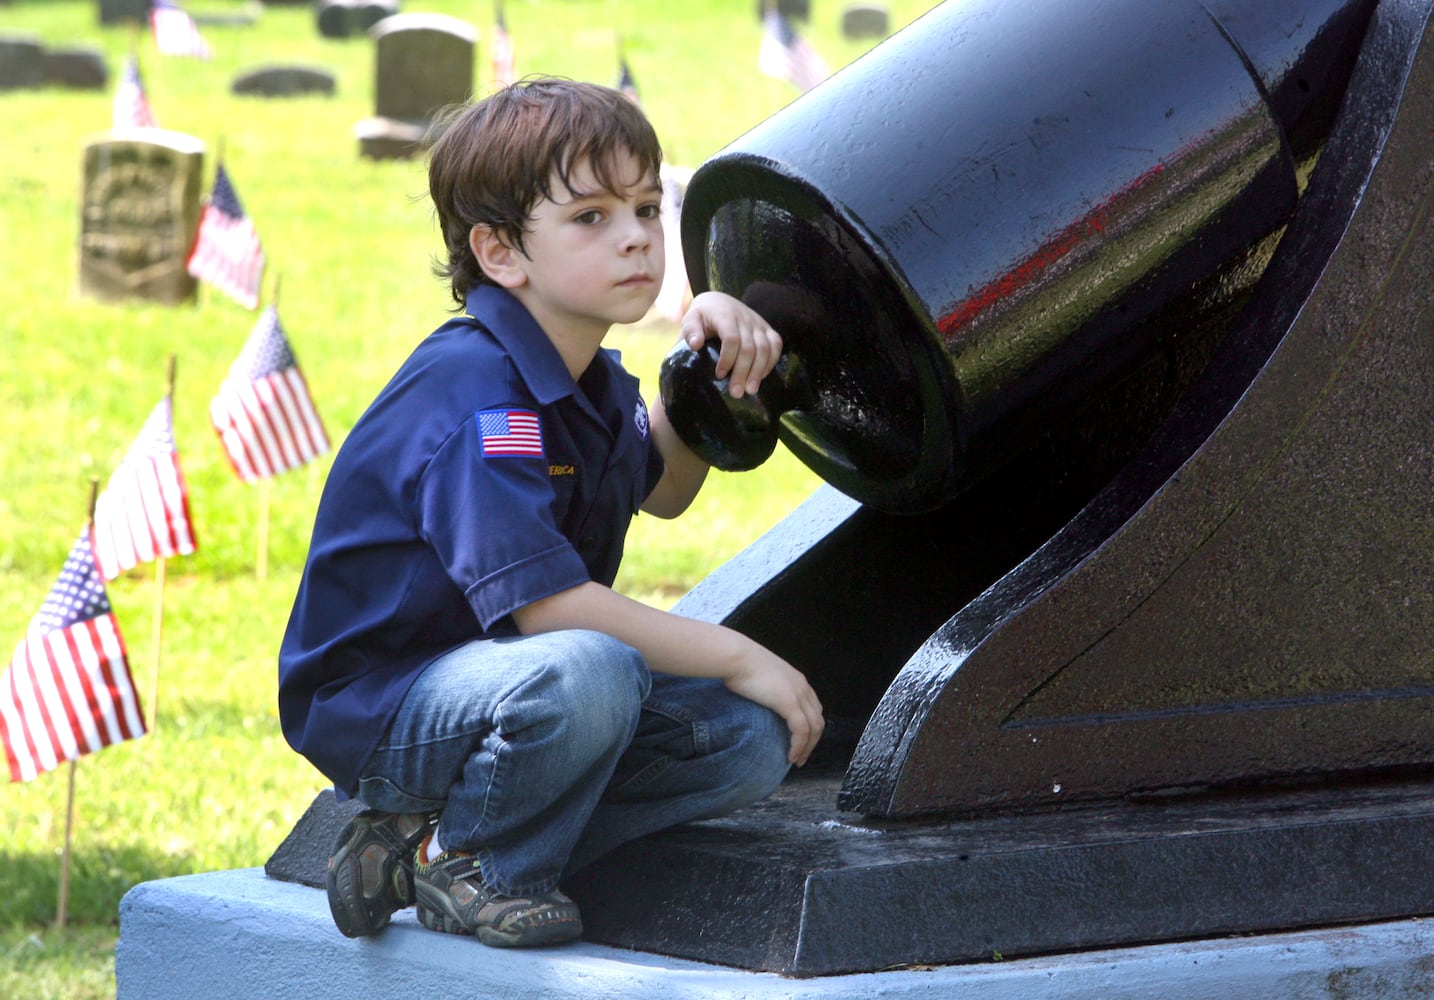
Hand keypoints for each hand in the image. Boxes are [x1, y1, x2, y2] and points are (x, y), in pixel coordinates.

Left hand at [680, 291, 781, 398]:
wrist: (720, 302)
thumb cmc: (703, 316)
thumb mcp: (691, 319)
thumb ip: (691, 330)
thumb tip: (695, 345)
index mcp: (725, 315)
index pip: (732, 338)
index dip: (727, 359)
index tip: (719, 375)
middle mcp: (745, 318)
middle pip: (749, 348)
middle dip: (743, 372)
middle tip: (736, 393)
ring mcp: (758, 323)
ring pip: (765, 348)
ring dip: (758, 371)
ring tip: (750, 390)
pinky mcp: (767, 328)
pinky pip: (776, 345)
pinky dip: (770, 362)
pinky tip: (761, 377)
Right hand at [723, 646, 824, 766]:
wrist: (736, 657)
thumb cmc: (740, 664)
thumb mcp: (760, 677)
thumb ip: (767, 689)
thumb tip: (759, 701)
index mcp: (798, 680)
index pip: (814, 708)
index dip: (810, 728)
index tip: (801, 742)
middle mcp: (803, 687)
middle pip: (818, 720)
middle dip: (812, 742)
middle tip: (801, 757)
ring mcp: (799, 695)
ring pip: (814, 729)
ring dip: (807, 748)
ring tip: (796, 760)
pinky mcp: (790, 703)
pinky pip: (801, 731)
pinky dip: (798, 746)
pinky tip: (791, 756)